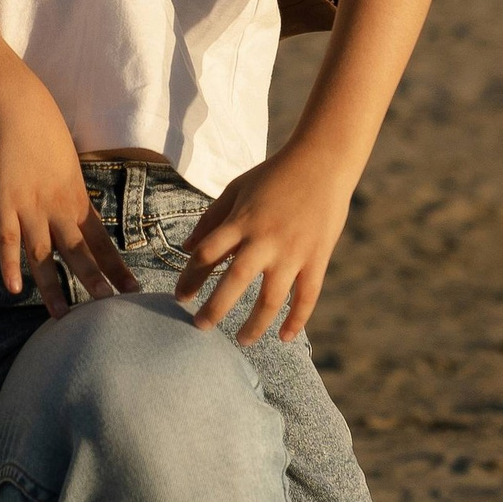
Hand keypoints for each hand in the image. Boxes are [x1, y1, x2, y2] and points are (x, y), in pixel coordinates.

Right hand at [0, 71, 138, 309]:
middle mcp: (58, 208)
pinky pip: (8, 240)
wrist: (20, 109)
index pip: (103, 241)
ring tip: (63, 315)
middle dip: (96, 282)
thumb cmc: (46, 134)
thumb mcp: (69, 168)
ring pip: (45, 255)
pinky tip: (15, 289)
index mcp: (77, 199)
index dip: (117, 268)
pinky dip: (10, 265)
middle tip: (111, 311)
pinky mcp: (4, 204)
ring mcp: (30, 208)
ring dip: (55, 286)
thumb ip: (72, 196)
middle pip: (80, 252)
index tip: (133, 291)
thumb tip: (80, 218)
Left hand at [174, 140, 356, 345]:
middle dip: (214, 309)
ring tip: (241, 340)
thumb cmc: (273, 175)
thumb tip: (186, 247)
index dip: (189, 278)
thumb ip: (211, 219)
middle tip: (199, 327)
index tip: (180, 297)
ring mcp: (293, 251)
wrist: (322, 162)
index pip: (207, 255)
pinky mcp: (317, 259)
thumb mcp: (236, 189)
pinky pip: (307, 297)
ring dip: (254, 325)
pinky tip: (284, 337)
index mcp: (241, 221)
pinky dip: (296, 321)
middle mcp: (265, 239)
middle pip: (234, 281)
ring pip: (271, 299)